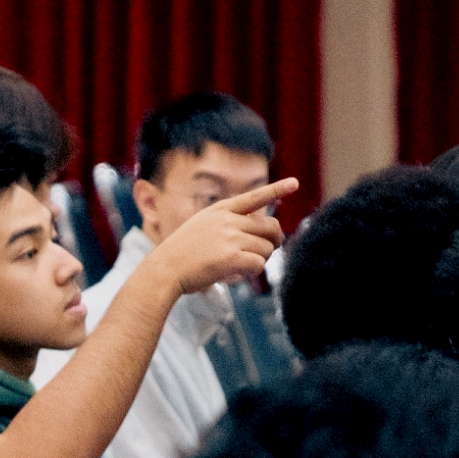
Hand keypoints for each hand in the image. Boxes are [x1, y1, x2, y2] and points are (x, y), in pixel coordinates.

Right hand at [144, 179, 295, 294]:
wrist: (163, 270)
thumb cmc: (181, 255)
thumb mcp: (200, 228)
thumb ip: (226, 226)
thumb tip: (258, 238)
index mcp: (220, 210)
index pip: (254, 197)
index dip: (276, 190)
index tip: (294, 183)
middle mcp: (228, 220)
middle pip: (270, 227)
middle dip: (275, 240)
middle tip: (271, 249)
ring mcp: (230, 237)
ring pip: (267, 248)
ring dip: (261, 259)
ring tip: (243, 266)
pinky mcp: (232, 257)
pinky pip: (259, 264)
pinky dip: (253, 272)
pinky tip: (239, 274)